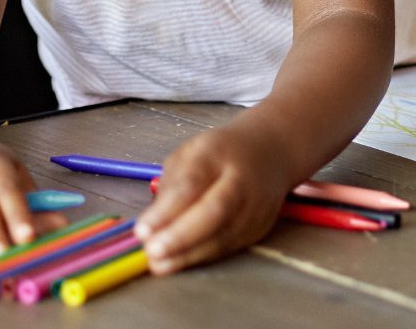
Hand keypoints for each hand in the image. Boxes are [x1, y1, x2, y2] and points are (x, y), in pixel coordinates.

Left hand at [135, 126, 290, 274]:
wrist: (273, 151)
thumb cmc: (221, 153)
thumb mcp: (191, 153)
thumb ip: (171, 185)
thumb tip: (151, 224)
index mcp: (217, 154)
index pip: (192, 184)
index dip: (166, 210)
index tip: (142, 229)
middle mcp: (241, 180)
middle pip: (215, 211)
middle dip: (181, 236)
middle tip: (153, 251)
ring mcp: (255, 206)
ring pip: (222, 236)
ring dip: (188, 254)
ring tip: (159, 264)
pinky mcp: (260, 227)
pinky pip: (228, 246)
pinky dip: (202, 257)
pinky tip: (180, 262)